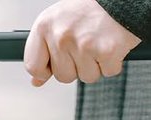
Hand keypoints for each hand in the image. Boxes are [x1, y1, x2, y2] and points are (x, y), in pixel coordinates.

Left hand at [25, 0, 140, 86]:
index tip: (55, 63)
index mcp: (45, 25)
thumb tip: (36, 80)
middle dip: (75, 66)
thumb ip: (45, 51)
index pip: (33, 66)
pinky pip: (107, 73)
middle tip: (83, 44)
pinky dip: (111, 62)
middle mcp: (61, 35)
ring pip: (85, 77)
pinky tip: (109, 44)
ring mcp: (83, 45)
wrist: (118, 0)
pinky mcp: (105, 52)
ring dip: (94, 65)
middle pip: (62, 76)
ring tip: (96, 42)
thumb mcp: (58, 22)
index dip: (45, 69)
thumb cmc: (87, 10)